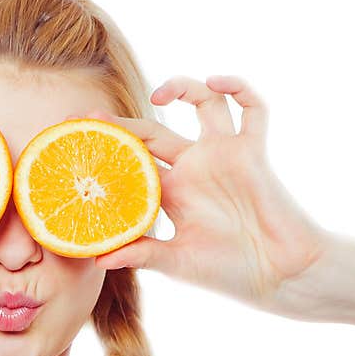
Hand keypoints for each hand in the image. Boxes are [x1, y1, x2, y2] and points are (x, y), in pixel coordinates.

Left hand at [84, 75, 328, 314]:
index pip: (130, 163)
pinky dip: (240, 88)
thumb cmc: (228, 271)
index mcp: (170, 192)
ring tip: (159, 93)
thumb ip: (143, 255)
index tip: (74, 143)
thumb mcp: (179, 263)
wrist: (280, 275)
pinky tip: (217, 80)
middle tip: (91, 117)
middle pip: (152, 132)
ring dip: (184, 87)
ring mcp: (222, 156)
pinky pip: (252, 109)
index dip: (105, 151)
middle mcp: (192, 168)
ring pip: (202, 105)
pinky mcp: (252, 152)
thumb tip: (98, 260)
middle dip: (123, 122)